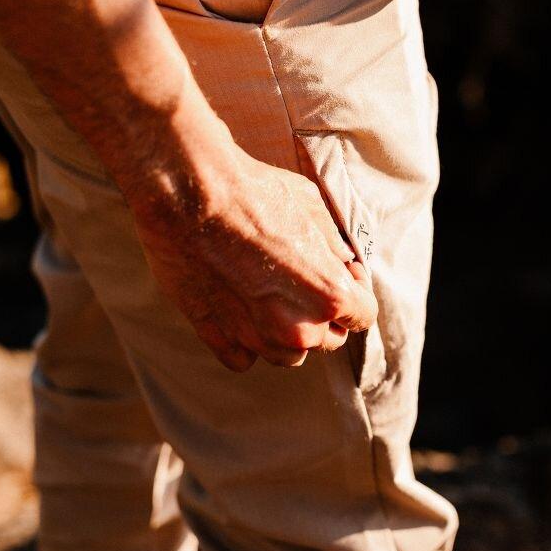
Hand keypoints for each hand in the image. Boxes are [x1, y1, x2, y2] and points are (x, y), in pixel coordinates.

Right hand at [128, 98, 377, 372]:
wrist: (187, 194)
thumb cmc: (252, 192)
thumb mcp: (312, 206)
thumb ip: (333, 245)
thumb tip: (342, 262)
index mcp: (329, 294)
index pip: (363, 316)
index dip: (355, 293)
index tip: (340, 275)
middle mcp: (297, 328)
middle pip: (328, 339)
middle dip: (323, 315)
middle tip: (301, 282)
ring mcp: (255, 338)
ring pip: (288, 355)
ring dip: (287, 333)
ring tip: (271, 299)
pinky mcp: (217, 339)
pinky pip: (244, 357)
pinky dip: (245, 341)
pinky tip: (239, 310)